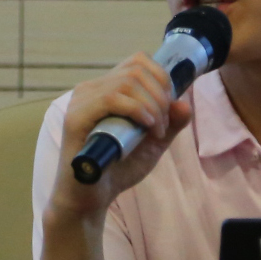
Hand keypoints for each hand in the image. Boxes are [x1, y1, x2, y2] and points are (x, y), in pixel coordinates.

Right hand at [50, 52, 192, 217]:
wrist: (91, 198)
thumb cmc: (118, 169)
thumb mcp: (153, 144)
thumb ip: (170, 124)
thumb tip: (184, 103)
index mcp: (107, 88)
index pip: (138, 61)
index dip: (162, 78)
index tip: (169, 107)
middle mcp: (91, 89)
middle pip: (136, 70)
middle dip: (161, 96)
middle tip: (163, 126)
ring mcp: (82, 101)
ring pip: (127, 82)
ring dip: (152, 106)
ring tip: (156, 132)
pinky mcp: (76, 117)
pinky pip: (112, 99)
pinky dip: (137, 110)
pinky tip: (147, 128)